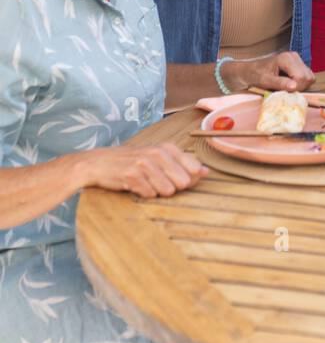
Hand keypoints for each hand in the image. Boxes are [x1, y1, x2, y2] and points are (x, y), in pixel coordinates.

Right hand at [86, 142, 207, 197]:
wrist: (99, 164)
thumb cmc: (133, 162)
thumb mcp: (159, 158)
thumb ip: (184, 164)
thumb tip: (206, 172)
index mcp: (167, 147)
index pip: (194, 168)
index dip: (188, 179)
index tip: (173, 178)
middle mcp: (157, 153)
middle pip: (183, 182)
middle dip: (172, 187)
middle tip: (156, 181)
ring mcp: (144, 163)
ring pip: (167, 190)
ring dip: (156, 192)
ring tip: (145, 183)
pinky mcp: (131, 175)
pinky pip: (150, 194)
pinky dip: (144, 194)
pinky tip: (135, 186)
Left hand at [227, 50, 314, 93]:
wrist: (251, 70)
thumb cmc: (256, 75)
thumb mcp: (266, 81)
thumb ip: (280, 83)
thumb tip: (294, 86)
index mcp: (286, 58)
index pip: (301, 77)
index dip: (295, 88)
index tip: (284, 91)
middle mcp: (294, 56)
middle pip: (307, 77)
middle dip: (299, 87)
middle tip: (285, 90)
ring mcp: (298, 59)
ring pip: (310, 77)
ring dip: (301, 85)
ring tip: (287, 86)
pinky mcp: (299, 64)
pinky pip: (308, 76)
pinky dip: (301, 83)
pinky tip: (290, 83)